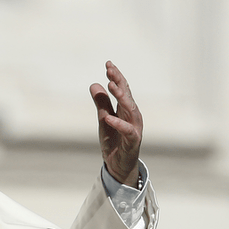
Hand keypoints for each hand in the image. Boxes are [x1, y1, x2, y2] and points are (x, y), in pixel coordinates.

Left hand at [90, 61, 142, 187]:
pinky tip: (108, 117)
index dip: (116, 76)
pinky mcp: (133, 141)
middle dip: (119, 81)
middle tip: (110, 69)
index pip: (122, 89)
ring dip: (121, 97)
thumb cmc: (114, 141)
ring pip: (130, 109)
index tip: (108, 64)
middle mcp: (133, 116)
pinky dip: (118, 124)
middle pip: (127, 95)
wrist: (118, 165)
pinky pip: (127, 130)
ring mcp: (134, 128)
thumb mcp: (103, 119)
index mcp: (126, 109)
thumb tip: (94, 84)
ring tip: (111, 85)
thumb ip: (101, 103)